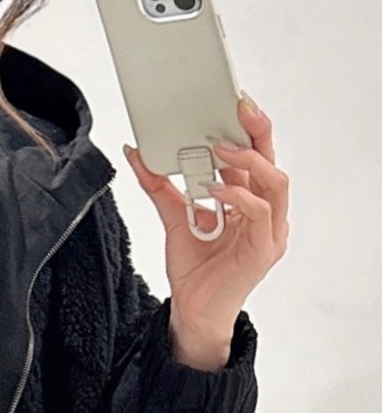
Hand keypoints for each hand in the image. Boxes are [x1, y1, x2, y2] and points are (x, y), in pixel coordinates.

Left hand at [122, 93, 288, 348]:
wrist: (191, 310)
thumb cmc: (193, 268)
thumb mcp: (173, 217)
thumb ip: (159, 186)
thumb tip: (137, 152)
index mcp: (249, 201)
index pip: (255, 156)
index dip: (248, 128)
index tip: (232, 101)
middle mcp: (265, 213)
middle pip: (271, 161)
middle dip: (257, 131)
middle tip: (238, 106)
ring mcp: (269, 231)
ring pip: (275, 182)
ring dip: (249, 161)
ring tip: (220, 148)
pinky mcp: (263, 249)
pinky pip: (259, 211)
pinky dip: (238, 195)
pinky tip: (215, 188)